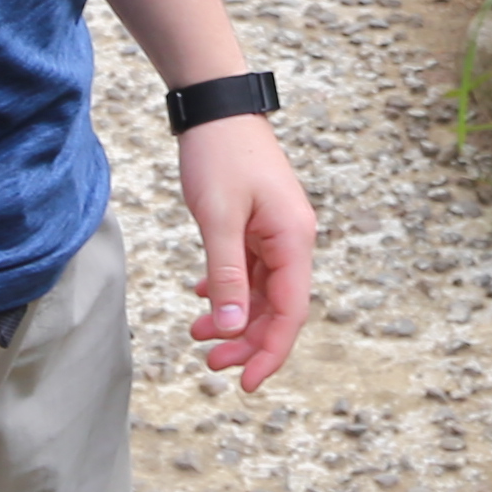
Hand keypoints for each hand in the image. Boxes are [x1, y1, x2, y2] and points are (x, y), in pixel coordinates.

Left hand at [175, 112, 316, 390]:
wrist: (215, 107)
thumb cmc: (219, 155)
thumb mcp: (218, 218)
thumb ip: (227, 275)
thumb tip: (234, 328)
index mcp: (294, 239)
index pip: (291, 311)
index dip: (270, 351)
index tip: (246, 384)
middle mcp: (293, 239)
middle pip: (278, 307)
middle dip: (247, 340)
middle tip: (210, 364)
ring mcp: (276, 232)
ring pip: (262, 292)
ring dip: (235, 317)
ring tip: (198, 335)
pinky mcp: (259, 224)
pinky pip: (250, 270)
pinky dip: (228, 290)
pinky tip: (202, 298)